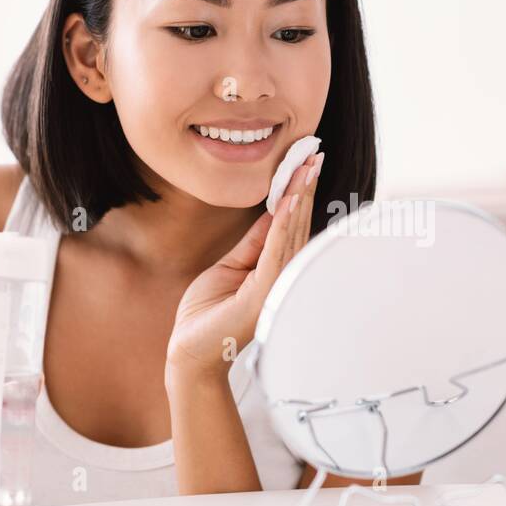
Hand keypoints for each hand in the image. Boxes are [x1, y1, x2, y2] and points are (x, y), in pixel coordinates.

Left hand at [168, 150, 324, 377]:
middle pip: (298, 224)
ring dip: (300, 197)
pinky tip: (290, 199)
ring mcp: (275, 287)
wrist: (190, 352)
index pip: (290, 224)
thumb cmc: (207, 315)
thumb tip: (273, 211)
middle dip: (305, 186)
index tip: (306, 161)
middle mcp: (281, 277)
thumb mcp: (230, 267)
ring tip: (307, 167)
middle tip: (315, 153)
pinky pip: (276, 251)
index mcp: (273, 270)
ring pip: (292, 233)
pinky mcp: (262, 295)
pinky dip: (284, 223)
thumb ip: (254, 243)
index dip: (298, 192)